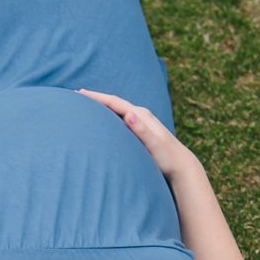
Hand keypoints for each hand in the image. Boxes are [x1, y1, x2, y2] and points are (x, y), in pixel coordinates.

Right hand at [77, 89, 196, 181]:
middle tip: (78, 95)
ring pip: (117, 109)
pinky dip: (109, 114)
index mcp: (141, 116)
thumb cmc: (167, 158)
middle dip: (97, 98)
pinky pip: (121, 117)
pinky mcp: (141, 129)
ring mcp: (142, 121)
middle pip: (115, 102)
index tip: (80, 93)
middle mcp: (141, 115)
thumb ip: (142, 130)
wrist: (182, 165)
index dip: (97, 97)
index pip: (115, 102)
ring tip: (86, 104)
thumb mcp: (154, 145)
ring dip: (102, 105)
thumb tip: (130, 114)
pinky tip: (103, 118)